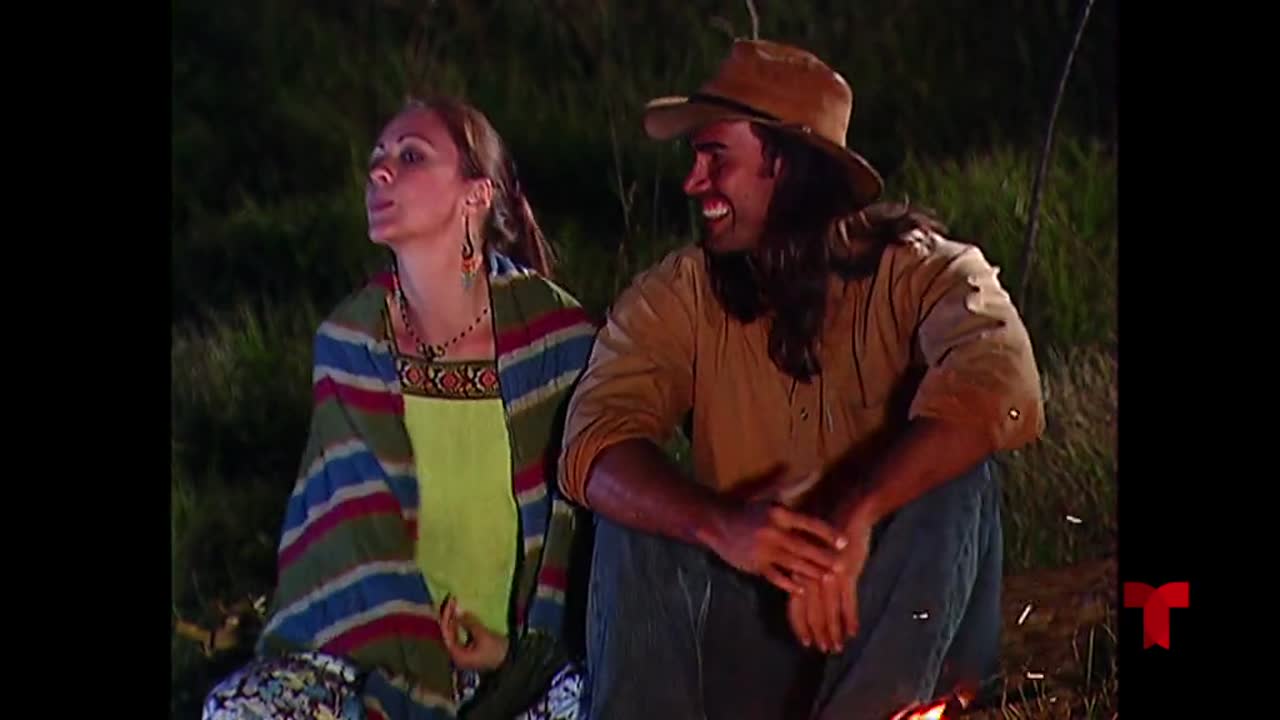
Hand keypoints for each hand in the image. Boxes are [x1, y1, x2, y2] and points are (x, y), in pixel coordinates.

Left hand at [440, 595, 508, 670]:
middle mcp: (457, 655)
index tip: (451, 603)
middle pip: (448, 634)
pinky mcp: (469, 649)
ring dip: (455, 620)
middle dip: (450, 618)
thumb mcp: (483, 636)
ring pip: (454, 634)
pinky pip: (460, 635)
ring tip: (455, 606)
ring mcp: (463, 653)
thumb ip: (470, 623)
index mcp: (457, 655)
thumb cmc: (496, 651)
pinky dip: (461, 625)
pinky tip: (463, 616)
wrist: (510, 661)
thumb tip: (458, 610)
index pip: (446, 634)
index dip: (447, 617)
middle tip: (452, 602)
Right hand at [705, 470, 849, 593]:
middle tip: (842, 567)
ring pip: (793, 564)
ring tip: (827, 579)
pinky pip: (775, 577)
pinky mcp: (754, 564)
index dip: (828, 534)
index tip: (844, 542)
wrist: (717, 521)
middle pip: (804, 547)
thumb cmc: (748, 507)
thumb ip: (794, 486)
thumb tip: (814, 472)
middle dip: (824, 558)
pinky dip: (788, 584)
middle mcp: (772, 532)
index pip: (809, 524)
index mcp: (779, 513)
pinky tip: (801, 589)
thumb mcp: (770, 493)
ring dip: (811, 572)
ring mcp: (763, 550)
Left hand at [786, 508, 873, 651]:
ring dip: (834, 632)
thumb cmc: (824, 527)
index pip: (796, 606)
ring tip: (838, 646)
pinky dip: (850, 620)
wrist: (847, 510)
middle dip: (818, 633)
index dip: (800, 626)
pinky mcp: (847, 574)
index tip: (805, 642)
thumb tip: (800, 591)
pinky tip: (853, 632)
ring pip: (830, 612)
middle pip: (812, 613)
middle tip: (824, 649)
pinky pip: (848, 603)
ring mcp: (829, 576)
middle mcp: (810, 576)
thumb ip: (803, 570)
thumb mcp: (807, 548)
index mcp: (798, 569)